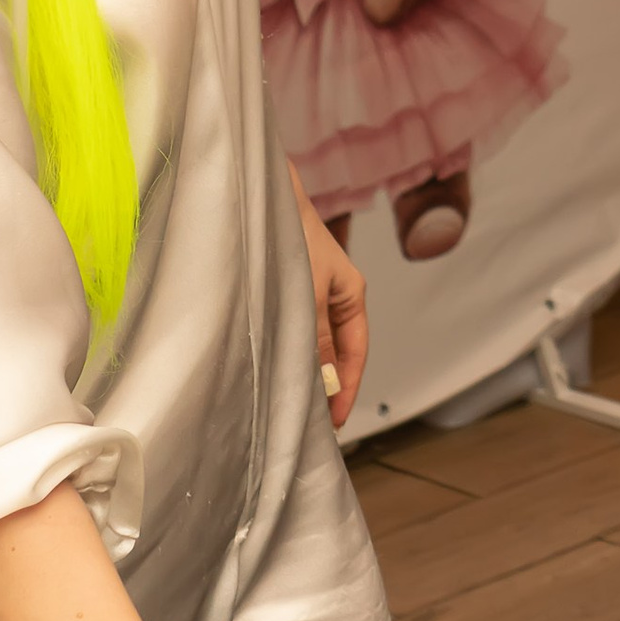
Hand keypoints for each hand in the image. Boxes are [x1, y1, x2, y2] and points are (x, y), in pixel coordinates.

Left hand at [291, 162, 368, 426]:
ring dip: (304, 369)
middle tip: (311, 423)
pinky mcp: (285, 290)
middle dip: (326, 386)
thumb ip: (315, 338)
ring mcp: (310, 293)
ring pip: (312, 342)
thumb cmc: (292, 235)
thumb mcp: (308, 293)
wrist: (264, 198)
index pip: (355, 352)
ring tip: (290, 403)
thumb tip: (323, 381)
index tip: (335, 422)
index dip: (346, 388)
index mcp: (351, 295)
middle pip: (336, 351)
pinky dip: (288, 351)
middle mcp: (333, 297)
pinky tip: (273, 368)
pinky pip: (293, 330)